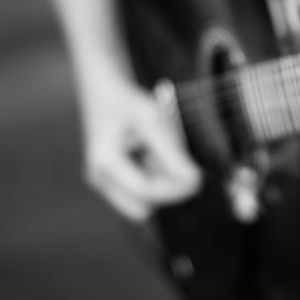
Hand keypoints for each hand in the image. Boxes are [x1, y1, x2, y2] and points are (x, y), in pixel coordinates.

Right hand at [80, 81, 201, 220]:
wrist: (104, 93)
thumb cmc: (127, 102)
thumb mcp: (152, 120)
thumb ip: (171, 152)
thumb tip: (194, 180)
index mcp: (106, 162)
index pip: (145, 190)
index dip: (176, 188)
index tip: (198, 177)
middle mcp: (101, 179)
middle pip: (143, 206)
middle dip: (167, 191)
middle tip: (182, 166)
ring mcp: (106, 183)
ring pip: (144, 203)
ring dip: (161, 185)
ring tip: (161, 154)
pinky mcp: (114, 183)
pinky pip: (141, 194)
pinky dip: (155, 181)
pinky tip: (155, 158)